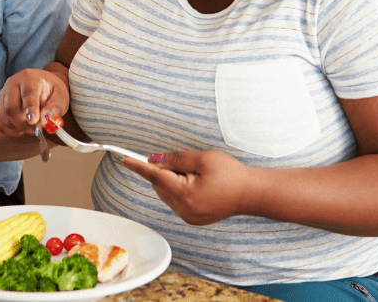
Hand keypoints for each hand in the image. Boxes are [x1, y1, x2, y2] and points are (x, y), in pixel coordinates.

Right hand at [0, 67, 68, 136]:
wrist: (43, 87)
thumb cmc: (52, 91)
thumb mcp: (60, 97)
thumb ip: (54, 108)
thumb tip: (44, 121)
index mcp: (29, 77)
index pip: (28, 94)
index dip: (30, 108)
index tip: (33, 122)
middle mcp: (13, 83)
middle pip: (11, 107)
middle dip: (23, 123)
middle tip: (36, 131)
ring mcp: (3, 93)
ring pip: (4, 116)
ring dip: (18, 128)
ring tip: (31, 128)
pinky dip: (9, 130)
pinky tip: (20, 130)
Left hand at [124, 150, 252, 225]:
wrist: (252, 193)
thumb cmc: (231, 174)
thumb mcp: (202, 159)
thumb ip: (175, 159)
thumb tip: (154, 161)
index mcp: (185, 194)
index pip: (155, 177)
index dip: (139, 166)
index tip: (125, 159)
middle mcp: (184, 209)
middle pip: (160, 185)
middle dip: (165, 171)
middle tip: (185, 163)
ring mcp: (189, 216)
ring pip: (167, 194)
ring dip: (172, 181)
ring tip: (197, 175)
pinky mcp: (193, 218)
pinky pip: (177, 201)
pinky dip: (179, 190)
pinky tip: (198, 184)